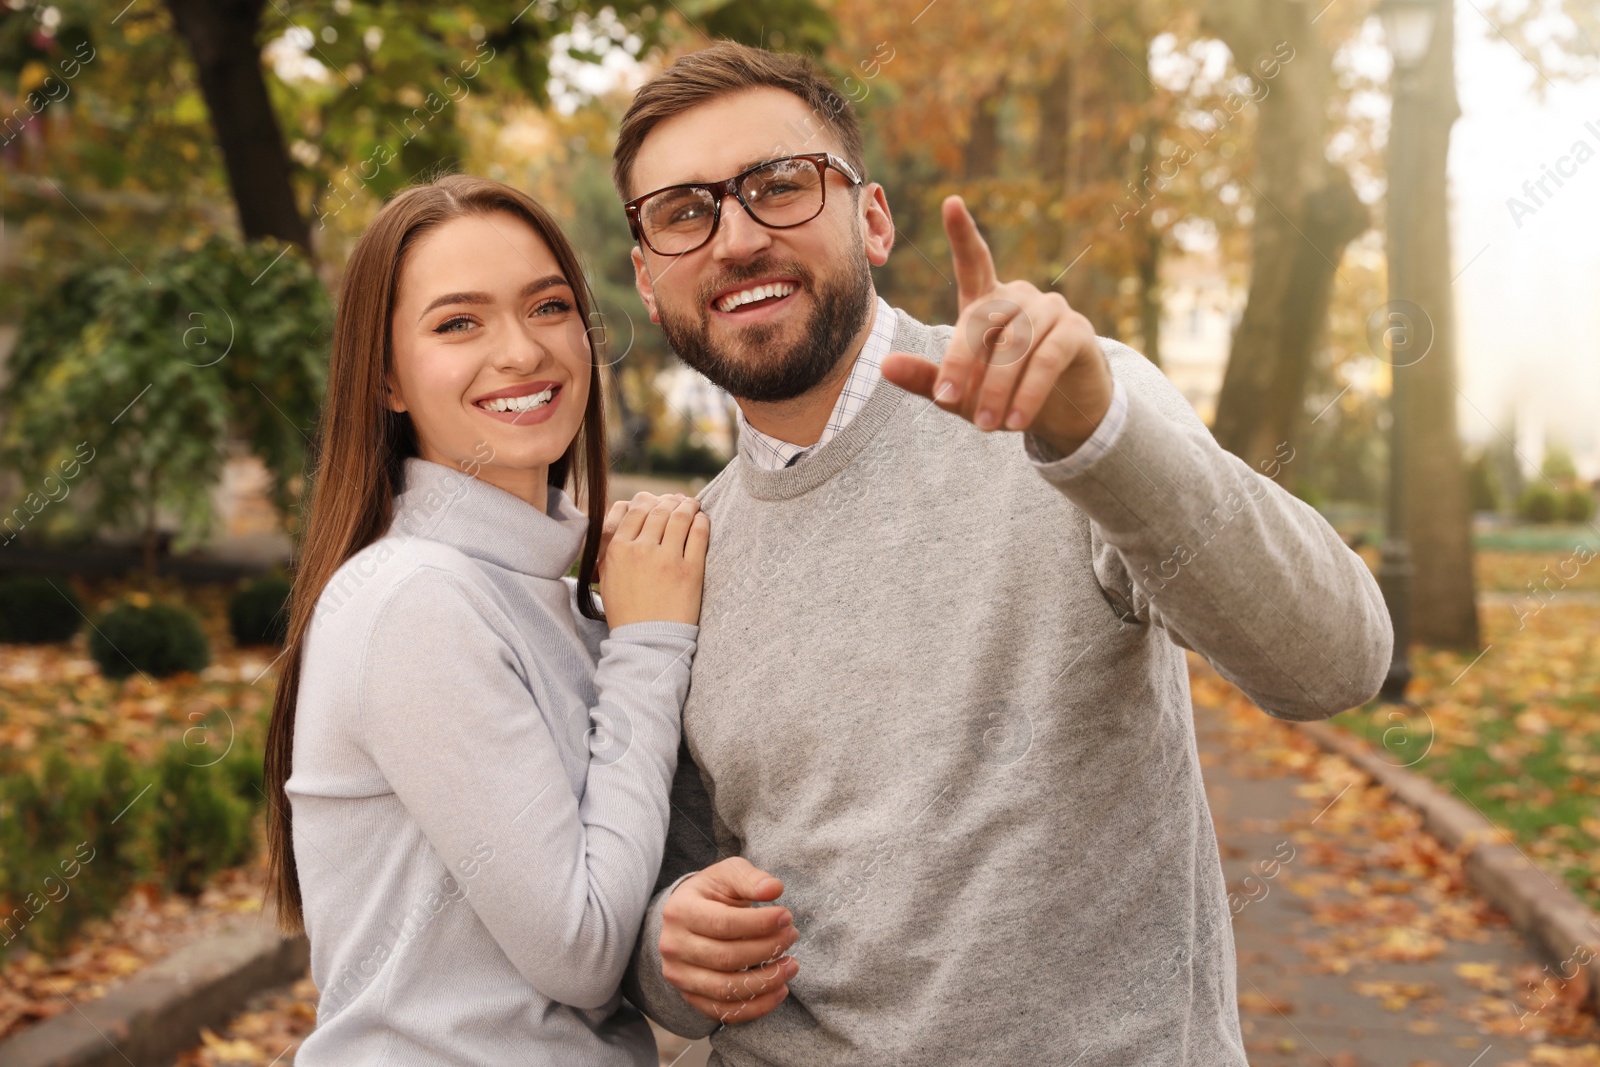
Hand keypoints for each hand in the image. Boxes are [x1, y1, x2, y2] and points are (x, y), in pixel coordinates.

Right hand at [597, 493, 707, 626]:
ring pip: (679, 517)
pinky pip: (698, 534)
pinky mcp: (690, 570)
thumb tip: (623, 525)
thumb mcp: (607, 578)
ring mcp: (666, 559)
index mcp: (617, 549)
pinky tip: (702, 519)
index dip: (649, 500)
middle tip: (678, 501)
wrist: (647, 642)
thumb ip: (611, 550)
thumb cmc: (626, 613)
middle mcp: (641, 549)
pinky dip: (701, 521)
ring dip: (687, 506)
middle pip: (658, 510)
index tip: (658, 501)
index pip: (635, 510)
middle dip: (669, 501)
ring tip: (692, 504)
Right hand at [659, 857, 799, 1023]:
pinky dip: (756, 1007)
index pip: (723, 924)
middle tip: (791, 937)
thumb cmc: (712, 892)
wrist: (687, 916)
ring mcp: (679, 975)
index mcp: (680, 911)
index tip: (786, 917)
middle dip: (767, 950)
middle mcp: (673, 946)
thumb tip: (774, 889)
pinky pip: (724, 1012)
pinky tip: (780, 990)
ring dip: (765, 981)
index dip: (760, 923)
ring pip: (725, 989)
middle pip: (726, 958)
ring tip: (791, 965)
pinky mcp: (690, 996)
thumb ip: (751, 879)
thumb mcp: (728, 874)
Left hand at [879, 195, 1114, 456]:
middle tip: (948, 401)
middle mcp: (1019, 296)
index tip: (951, 202)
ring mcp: (1051, 309)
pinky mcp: (1076, 332)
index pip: (974, 261)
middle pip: (981, 320)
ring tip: (986, 426)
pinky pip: (1046, 359)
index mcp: (987, 302)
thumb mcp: (962, 393)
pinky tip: (1016, 422)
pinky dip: (1028, 393)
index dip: (963, 233)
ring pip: (1014, 343)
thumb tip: (884, 366)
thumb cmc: (1004, 397)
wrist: (1063, 416)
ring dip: (997, 387)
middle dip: (960, 362)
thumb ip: (928, 379)